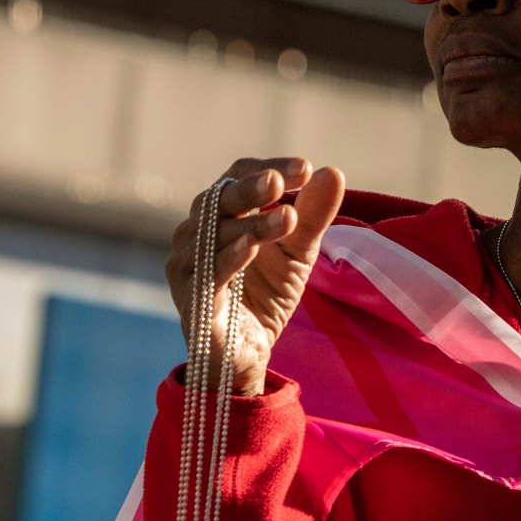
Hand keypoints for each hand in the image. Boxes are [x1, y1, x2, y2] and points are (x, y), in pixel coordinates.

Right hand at [163, 157, 345, 396]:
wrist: (249, 352)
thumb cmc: (266, 292)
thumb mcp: (298, 250)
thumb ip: (312, 214)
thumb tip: (332, 172)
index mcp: (222, 213)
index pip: (238, 176)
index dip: (268, 167)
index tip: (304, 169)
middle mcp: (197, 232)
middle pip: (219, 199)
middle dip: (251, 188)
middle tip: (280, 182)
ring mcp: (188, 265)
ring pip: (213, 234)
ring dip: (251, 224)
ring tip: (287, 218)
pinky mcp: (190, 300)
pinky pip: (206, 275)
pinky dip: (228, 259)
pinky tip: (251, 248)